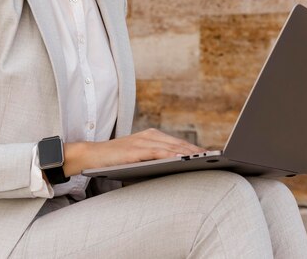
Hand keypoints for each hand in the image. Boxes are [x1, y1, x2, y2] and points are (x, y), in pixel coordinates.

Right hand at [63, 128, 204, 176]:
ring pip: (171, 147)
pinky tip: (181, 160)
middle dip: (196, 151)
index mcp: (152, 136)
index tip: (211, 155)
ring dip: (188, 153)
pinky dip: (171, 155)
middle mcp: (149, 136)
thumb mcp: (139, 157)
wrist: (92, 155)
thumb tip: (176, 169)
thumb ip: (155, 159)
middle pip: (178, 144)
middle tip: (214, 157)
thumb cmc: (116, 160)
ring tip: (203, 159)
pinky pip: (157, 152)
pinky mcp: (135, 150)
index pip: (178, 143)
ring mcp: (142, 142)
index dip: (194, 149)